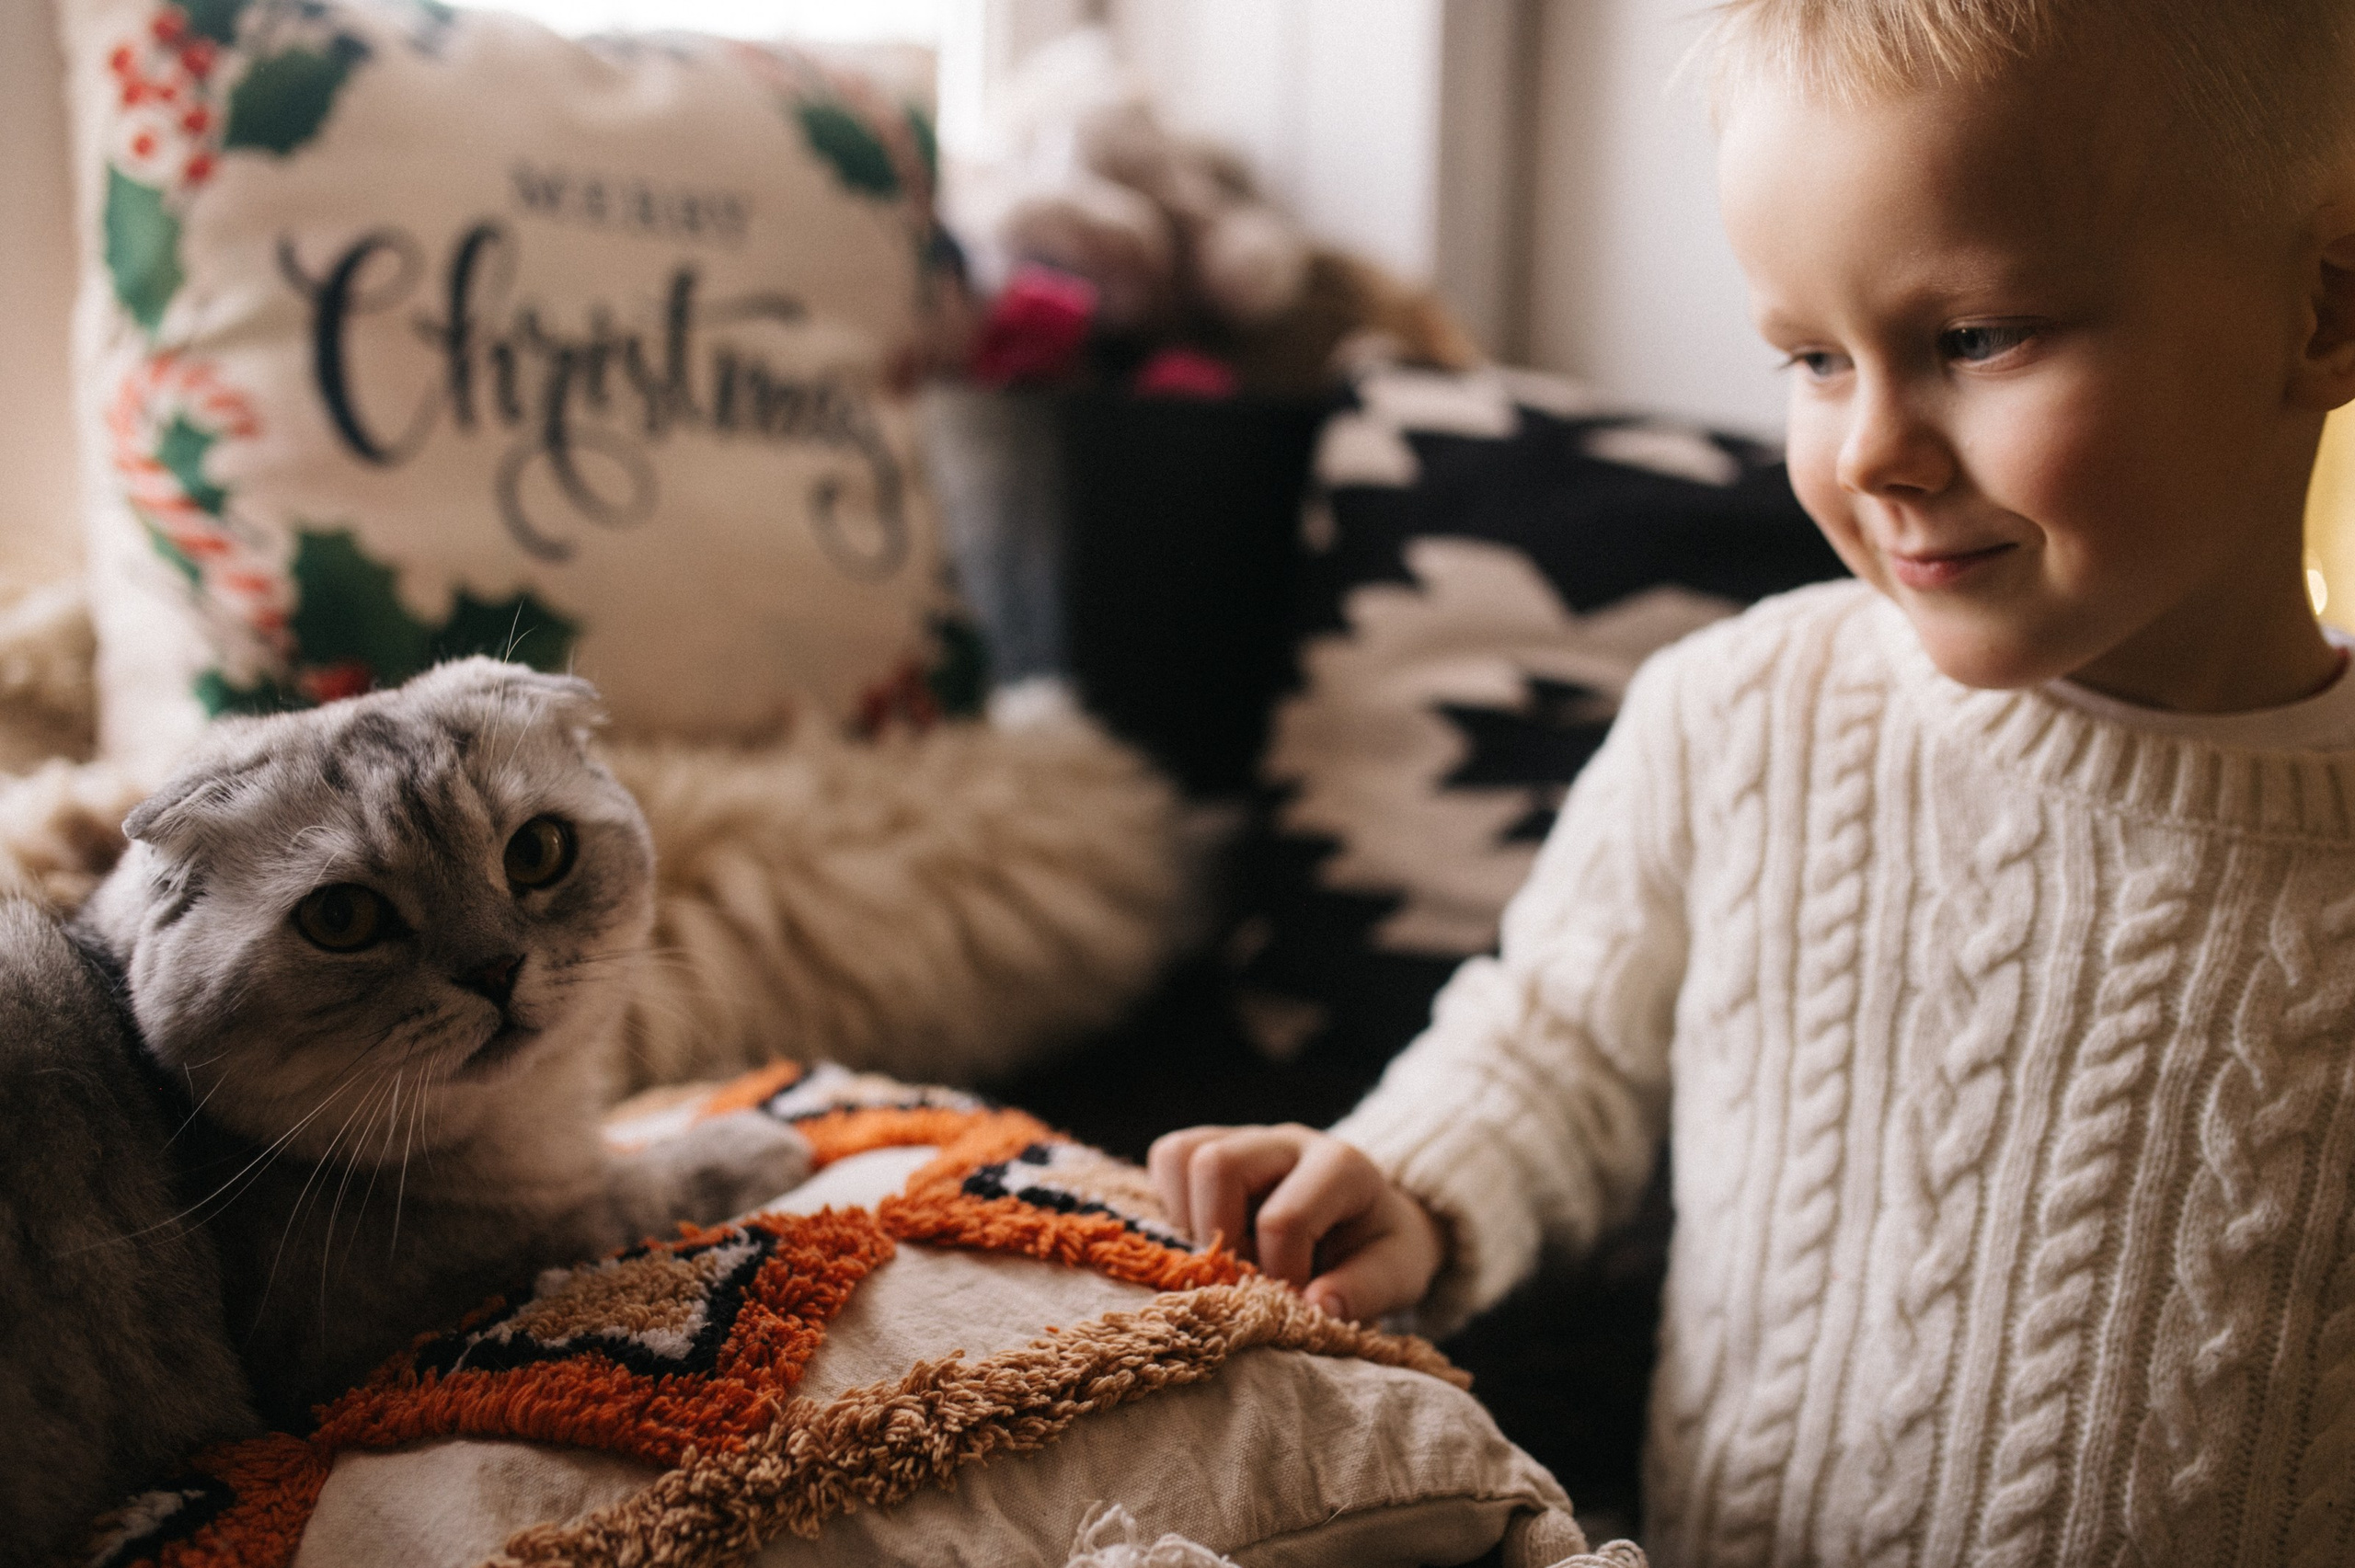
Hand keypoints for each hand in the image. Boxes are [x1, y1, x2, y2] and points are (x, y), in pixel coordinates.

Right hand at [1147, 1123, 1443, 1322]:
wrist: (1371, 1216)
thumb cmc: (1380, 1247)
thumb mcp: (1399, 1272)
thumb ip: (1365, 1289)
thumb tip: (1315, 1306)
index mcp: (1340, 1167)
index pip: (1283, 1219)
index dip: (1280, 1273)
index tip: (1297, 1301)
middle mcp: (1287, 1141)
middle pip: (1218, 1165)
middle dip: (1220, 1236)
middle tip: (1248, 1276)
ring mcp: (1246, 1138)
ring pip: (1183, 1156)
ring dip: (1191, 1219)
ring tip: (1227, 1256)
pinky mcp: (1214, 1144)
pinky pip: (1168, 1157)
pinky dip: (1175, 1204)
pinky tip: (1210, 1236)